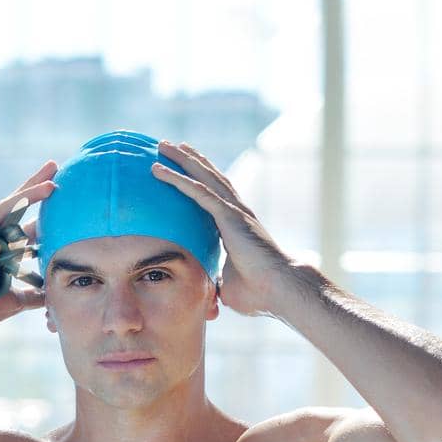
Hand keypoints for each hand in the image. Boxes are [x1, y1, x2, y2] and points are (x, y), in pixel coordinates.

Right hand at [0, 160, 57, 325]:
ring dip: (29, 196)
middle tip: (54, 166)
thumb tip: (52, 293)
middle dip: (33, 186)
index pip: (16, 219)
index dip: (32, 201)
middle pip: (11, 205)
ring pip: (4, 211)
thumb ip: (30, 293)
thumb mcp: (9, 299)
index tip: (53, 186)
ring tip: (51, 186)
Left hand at [151, 140, 296, 316]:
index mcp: (235, 226)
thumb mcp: (228, 285)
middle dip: (188, 160)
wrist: (279, 289)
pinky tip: (162, 170)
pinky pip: (199, 192)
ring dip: (182, 161)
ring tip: (164, 146)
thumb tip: (207, 295)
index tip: (180, 171)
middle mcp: (235, 212)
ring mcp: (233, 211)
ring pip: (203, 177)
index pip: (212, 197)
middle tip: (168, 146)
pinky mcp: (229, 216)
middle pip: (208, 178)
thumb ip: (216, 282)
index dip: (196, 182)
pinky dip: (179, 180)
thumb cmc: (259, 291)